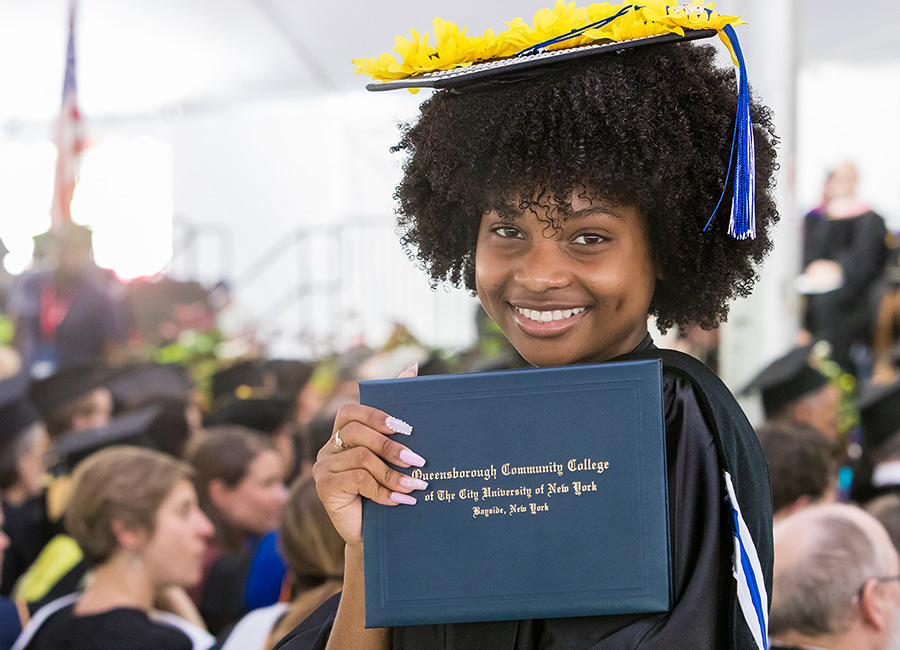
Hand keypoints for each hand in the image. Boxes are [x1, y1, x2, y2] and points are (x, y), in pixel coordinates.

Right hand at [313, 365, 427, 546]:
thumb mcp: (392, 456)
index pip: (351, 412)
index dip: (377, 415)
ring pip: (361, 458)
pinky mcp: (324, 488)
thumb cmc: (384, 489)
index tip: (407, 427)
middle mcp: (328, 447)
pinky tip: (402, 501)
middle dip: (392, 446)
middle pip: (357, 433)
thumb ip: (398, 416)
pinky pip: (357, 481)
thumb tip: (412, 366)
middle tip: (419, 461)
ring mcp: (323, 468)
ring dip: (393, 473)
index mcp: (342, 434)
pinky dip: (384, 491)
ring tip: (417, 486)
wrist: (371, 535)